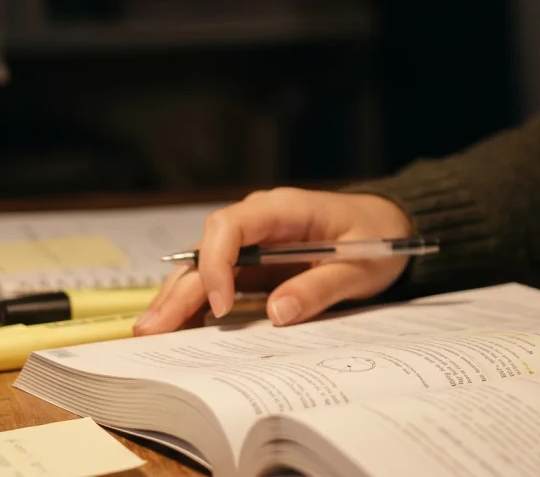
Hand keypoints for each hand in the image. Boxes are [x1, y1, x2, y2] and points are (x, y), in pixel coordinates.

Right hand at [136, 188, 412, 333]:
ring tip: (150, 331)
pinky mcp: (255, 262)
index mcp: (284, 209)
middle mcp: (259, 220)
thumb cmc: (378, 239)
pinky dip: (196, 301)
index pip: (231, 226)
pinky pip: (219, 278)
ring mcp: (253, 241)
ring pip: (204, 264)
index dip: (217, 264)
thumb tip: (278, 312)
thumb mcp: (361, 266)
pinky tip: (175, 325)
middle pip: (206, 250)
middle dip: (179, 289)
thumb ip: (320, 286)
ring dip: (177, 296)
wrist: (389, 226)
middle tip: (152, 329)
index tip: (221, 306)